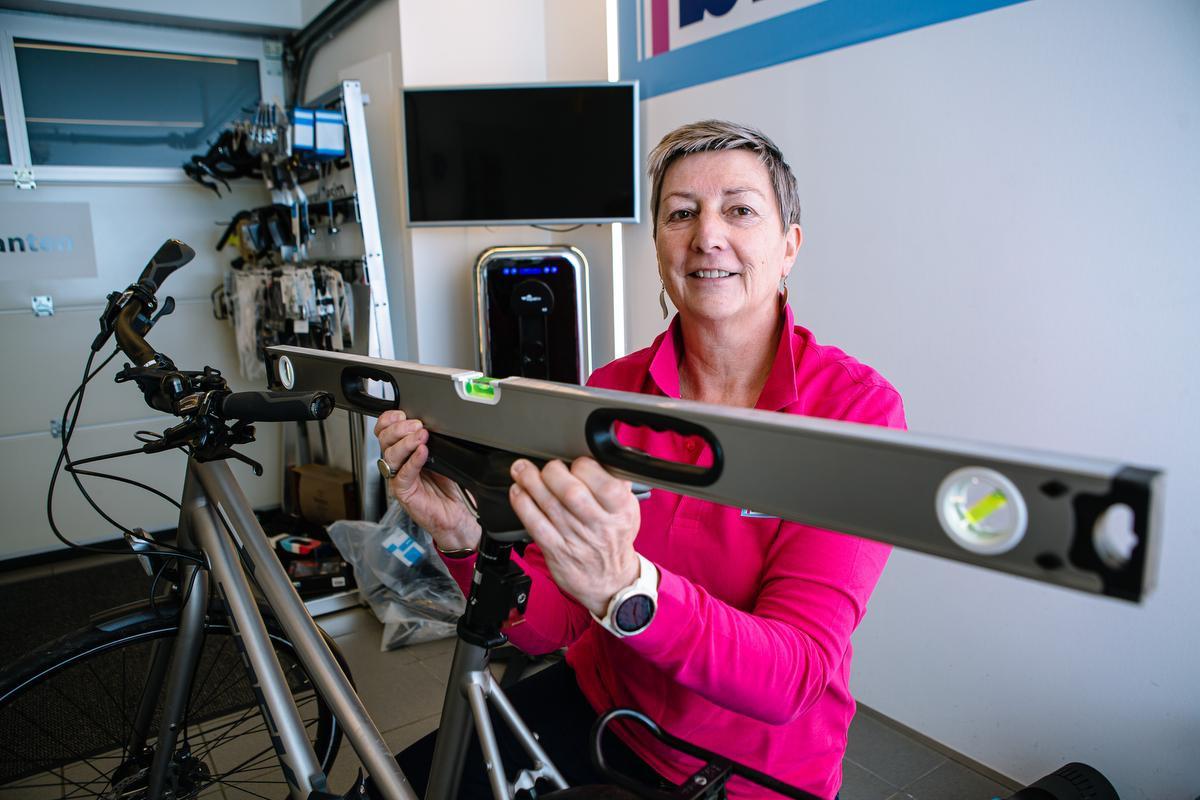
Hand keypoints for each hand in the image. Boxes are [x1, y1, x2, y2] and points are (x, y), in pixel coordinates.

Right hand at [373, 410, 480, 550]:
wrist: (455, 513)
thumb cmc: (448, 486)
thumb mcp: (442, 455)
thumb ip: (434, 439)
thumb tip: (435, 422)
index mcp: (403, 451)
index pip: (384, 431)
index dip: (389, 420)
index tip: (402, 413)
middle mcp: (398, 463)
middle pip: (384, 440)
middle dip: (399, 429)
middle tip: (417, 426)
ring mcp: (398, 478)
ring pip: (390, 455)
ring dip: (406, 443)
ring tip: (421, 437)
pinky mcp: (404, 492)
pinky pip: (403, 475)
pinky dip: (412, 462)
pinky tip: (422, 453)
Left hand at [507, 457, 640, 616]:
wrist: (608, 581)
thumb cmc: (614, 538)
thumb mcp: (629, 510)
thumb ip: (618, 483)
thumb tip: (601, 456)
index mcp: (620, 510)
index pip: (603, 481)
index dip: (583, 466)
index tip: (575, 463)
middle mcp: (598, 525)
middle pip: (571, 492)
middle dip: (553, 472)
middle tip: (547, 467)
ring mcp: (575, 538)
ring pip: (549, 504)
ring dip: (530, 482)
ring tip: (521, 470)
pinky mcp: (555, 550)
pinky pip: (535, 524)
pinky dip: (523, 504)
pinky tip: (518, 492)